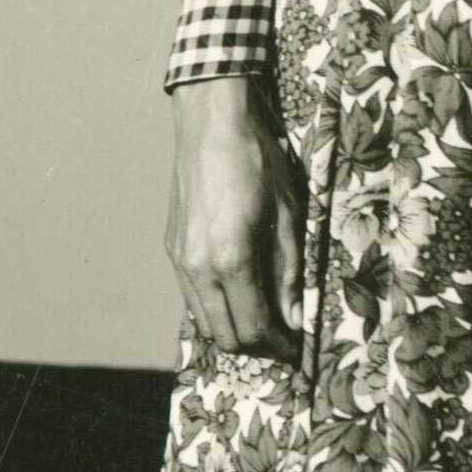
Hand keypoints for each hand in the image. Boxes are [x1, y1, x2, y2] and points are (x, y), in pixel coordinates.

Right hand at [164, 74, 304, 359]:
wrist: (211, 124)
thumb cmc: (258, 162)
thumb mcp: (289, 216)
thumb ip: (290, 274)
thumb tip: (296, 319)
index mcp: (231, 260)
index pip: (253, 328)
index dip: (279, 346)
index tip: (299, 347)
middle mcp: (198, 268)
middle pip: (224, 336)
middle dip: (256, 346)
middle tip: (284, 338)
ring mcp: (180, 260)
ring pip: (204, 321)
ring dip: (234, 329)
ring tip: (265, 316)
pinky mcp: (172, 249)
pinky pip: (193, 297)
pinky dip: (216, 307)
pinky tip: (240, 292)